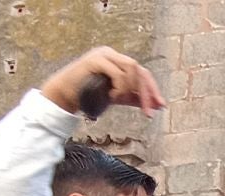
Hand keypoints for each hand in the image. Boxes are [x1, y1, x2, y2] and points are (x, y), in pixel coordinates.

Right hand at [40, 47, 164, 117]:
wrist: (63, 97)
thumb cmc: (87, 96)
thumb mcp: (115, 96)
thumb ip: (132, 96)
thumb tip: (156, 104)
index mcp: (117, 60)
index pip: (142, 73)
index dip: (153, 89)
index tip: (161, 106)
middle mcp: (111, 54)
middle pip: (139, 70)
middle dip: (146, 93)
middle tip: (148, 112)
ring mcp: (103, 54)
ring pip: (132, 68)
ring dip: (129, 89)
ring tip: (117, 99)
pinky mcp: (95, 60)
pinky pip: (118, 73)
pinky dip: (119, 87)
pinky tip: (111, 96)